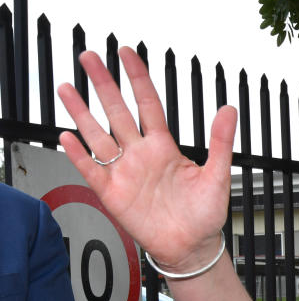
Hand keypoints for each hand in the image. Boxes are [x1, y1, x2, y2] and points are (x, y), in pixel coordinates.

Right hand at [57, 47, 237, 271]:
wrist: (192, 247)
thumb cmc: (205, 214)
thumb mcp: (217, 175)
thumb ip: (220, 142)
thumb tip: (229, 110)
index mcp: (164, 147)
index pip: (148, 104)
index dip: (138, 78)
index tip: (127, 53)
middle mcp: (141, 155)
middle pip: (117, 112)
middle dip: (103, 84)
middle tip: (88, 57)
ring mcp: (125, 172)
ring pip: (98, 135)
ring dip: (82, 113)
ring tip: (67, 88)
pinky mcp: (113, 194)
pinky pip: (92, 169)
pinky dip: (79, 154)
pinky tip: (67, 136)